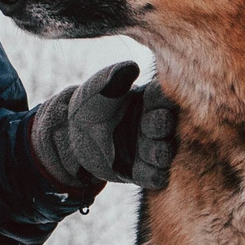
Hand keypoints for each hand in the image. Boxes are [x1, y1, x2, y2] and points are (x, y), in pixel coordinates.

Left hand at [30, 60, 177, 191]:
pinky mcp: (142, 170)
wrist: (72, 135)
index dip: (162, 101)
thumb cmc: (89, 105)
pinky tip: (138, 166)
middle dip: (162, 127)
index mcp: (151, 101)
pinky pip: (158, 177)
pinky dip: (153, 173)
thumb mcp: (98, 88)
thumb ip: (114, 78)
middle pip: (171, 127)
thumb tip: (132, 67)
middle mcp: (155, 124)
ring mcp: (150, 148)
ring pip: (167, 154)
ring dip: (159, 152)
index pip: (169, 99)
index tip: (148, 100)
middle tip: (147, 125)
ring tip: (144, 149)